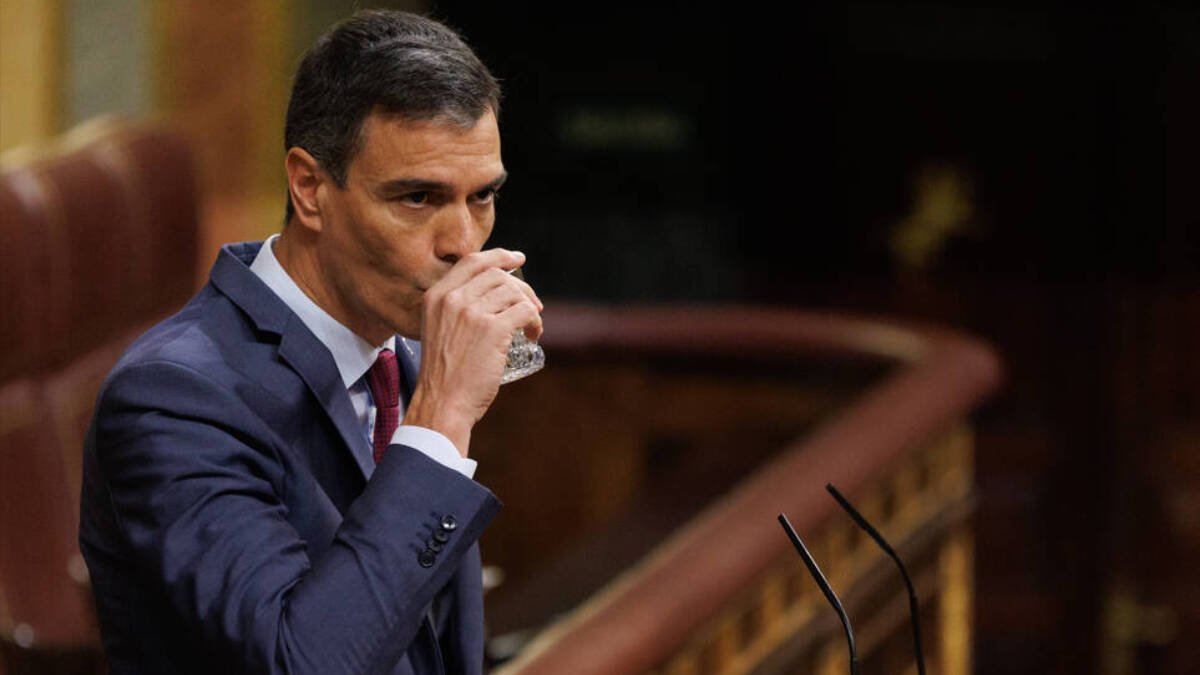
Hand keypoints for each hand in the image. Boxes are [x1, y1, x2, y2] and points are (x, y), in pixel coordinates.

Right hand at [403, 249, 542, 455]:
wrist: (442, 404)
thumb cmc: (444, 375)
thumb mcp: (437, 331)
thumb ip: (455, 310)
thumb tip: (491, 296)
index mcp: (436, 296)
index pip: (472, 262)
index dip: (498, 256)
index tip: (517, 259)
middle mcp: (453, 299)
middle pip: (498, 275)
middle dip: (521, 287)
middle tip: (533, 306)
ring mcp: (473, 313)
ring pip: (515, 292)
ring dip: (531, 307)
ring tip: (532, 326)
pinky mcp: (493, 330)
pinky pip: (526, 312)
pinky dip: (536, 322)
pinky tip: (534, 336)